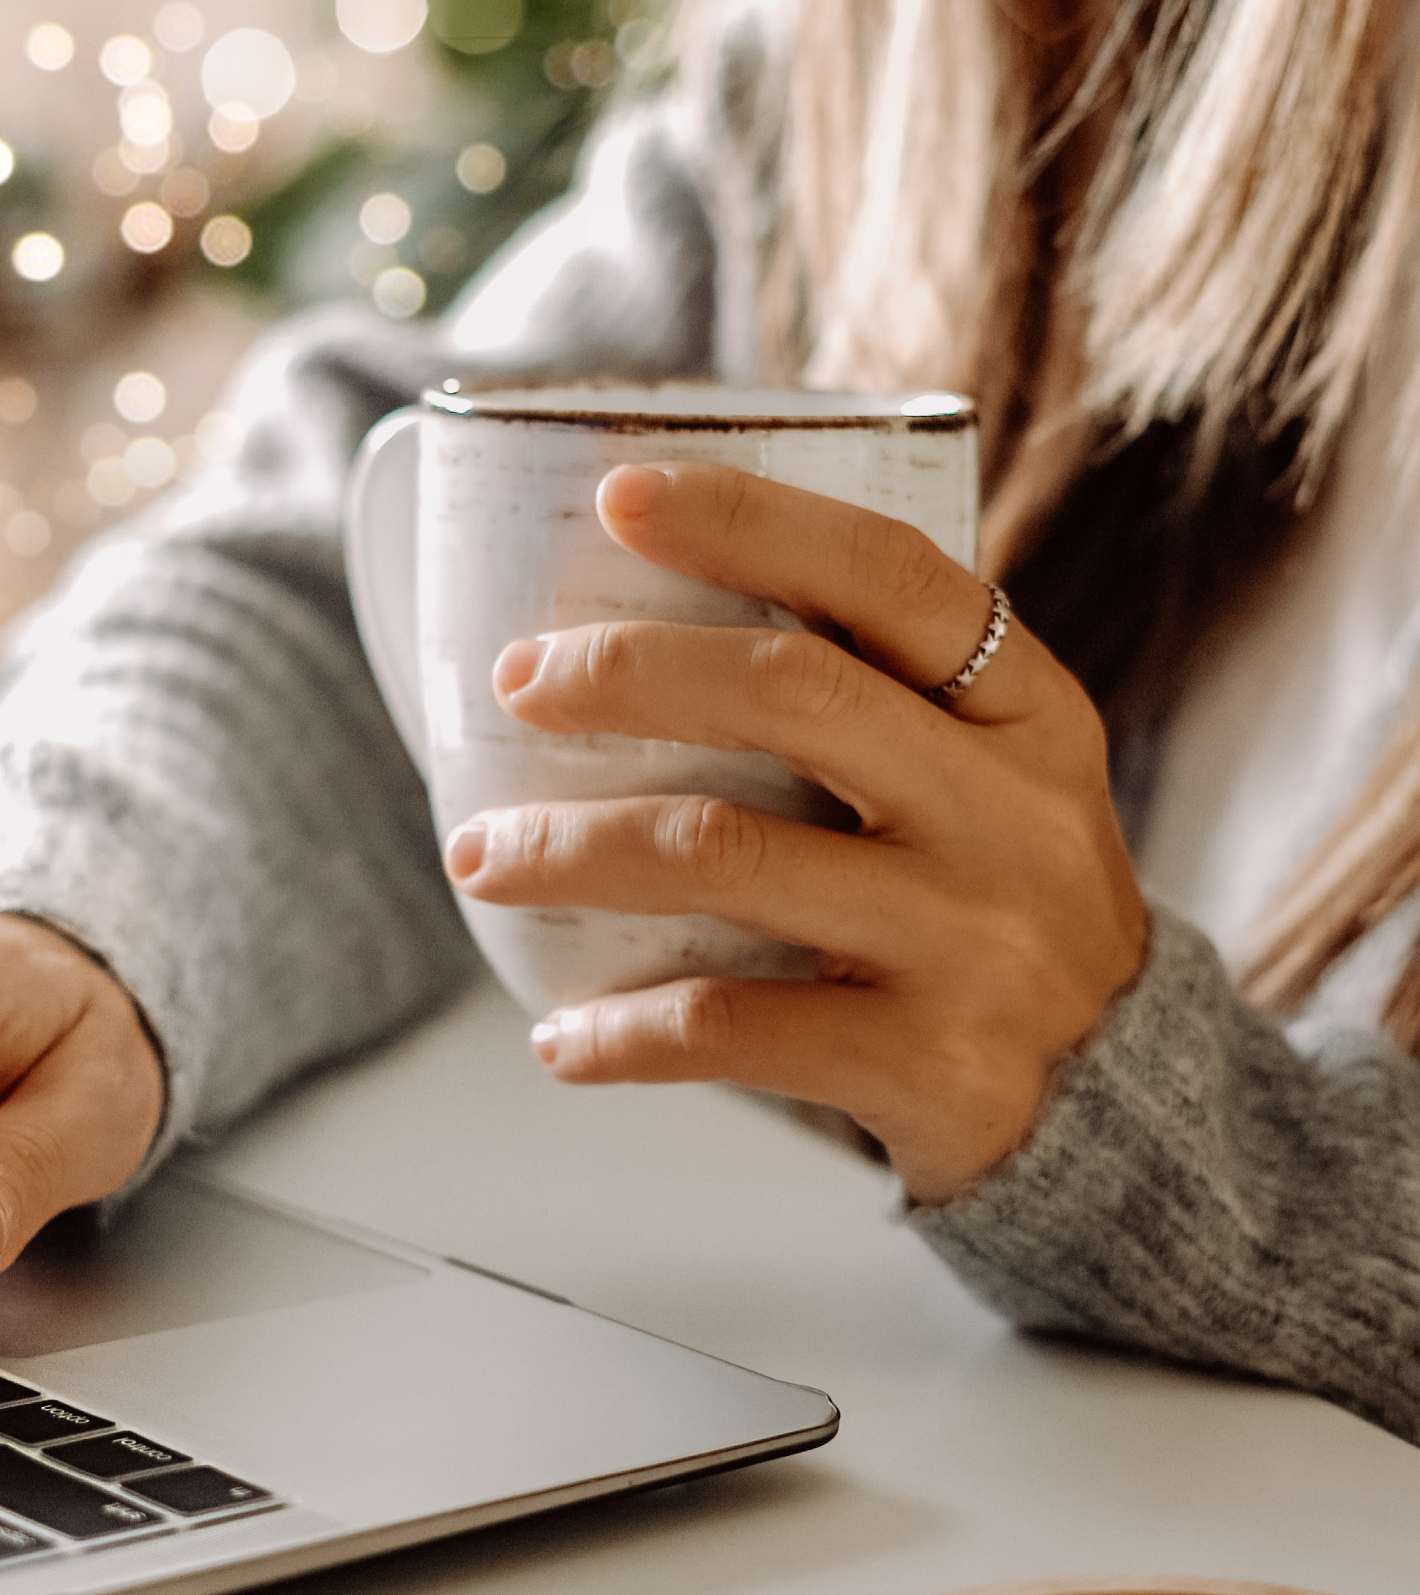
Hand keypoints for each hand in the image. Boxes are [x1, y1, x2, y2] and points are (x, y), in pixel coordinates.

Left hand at [440, 461, 1147, 1203]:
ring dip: (573, 849)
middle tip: (518, 683)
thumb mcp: (992, 780)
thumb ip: (880, 706)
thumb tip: (638, 634)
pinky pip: (730, 1030)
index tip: (623, 494)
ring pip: (728, 855)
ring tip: (480, 856)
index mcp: (1027, 711)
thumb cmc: (995, 906)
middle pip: (791, 693)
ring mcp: (969, 940)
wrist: (1114, 1100)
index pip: (890, 577)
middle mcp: (1010, 813)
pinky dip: (620, 1031)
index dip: (753, 520)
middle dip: (627, 673)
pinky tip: (559, 1037)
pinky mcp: (923, 1061)